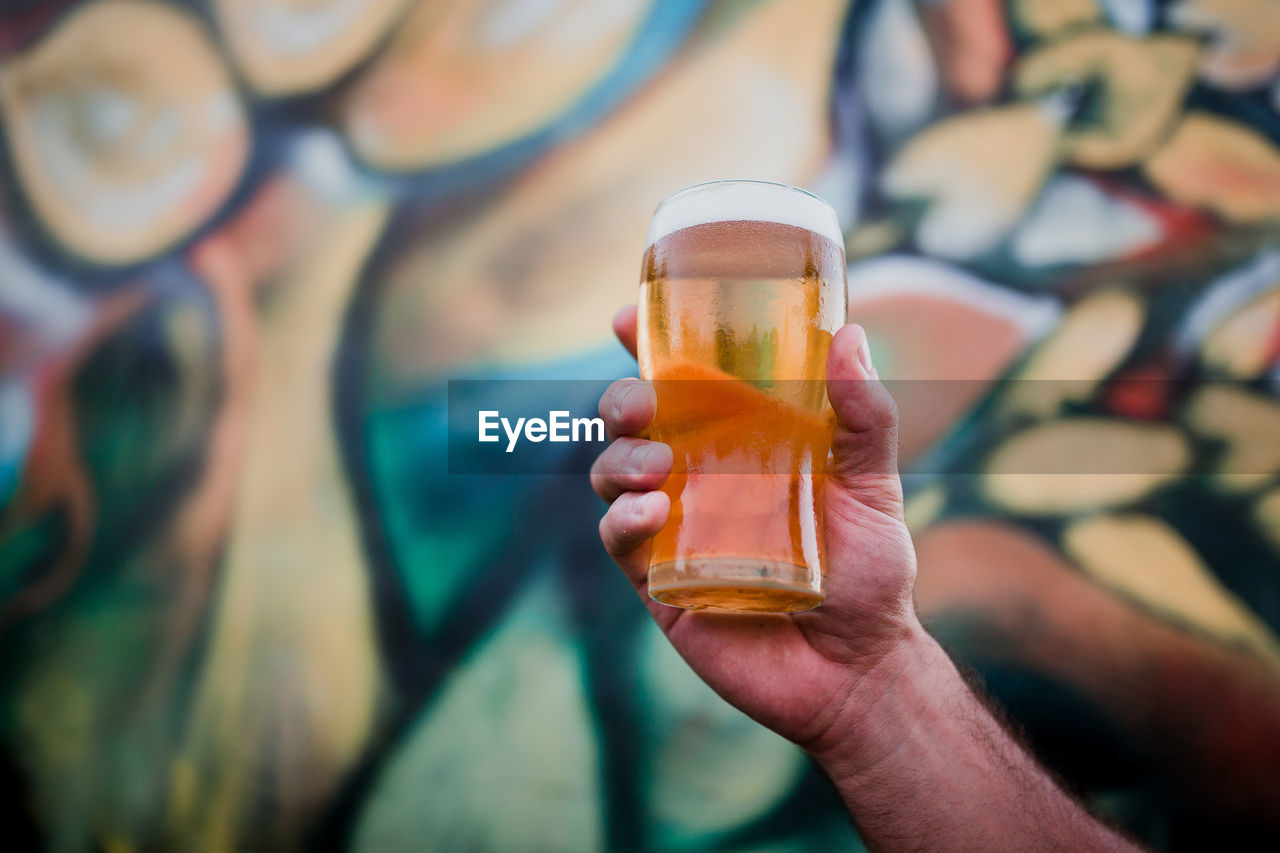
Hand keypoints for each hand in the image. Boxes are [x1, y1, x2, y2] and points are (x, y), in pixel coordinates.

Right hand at [591, 306, 922, 755]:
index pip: (684, 384)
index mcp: (741, 442)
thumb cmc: (870, 574)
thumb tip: (849, 335)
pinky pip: (618, 538)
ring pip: (611, 474)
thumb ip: (864, 416)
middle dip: (621, 401)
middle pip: (633, 423)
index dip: (649, 346)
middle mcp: (698, 477)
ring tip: (655, 465)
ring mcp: (672, 528)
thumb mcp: (875, 486)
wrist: (858, 670)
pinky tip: (653, 512)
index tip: (630, 317)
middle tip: (642, 403)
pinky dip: (623, 518)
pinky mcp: (657, 581)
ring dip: (618, 459)